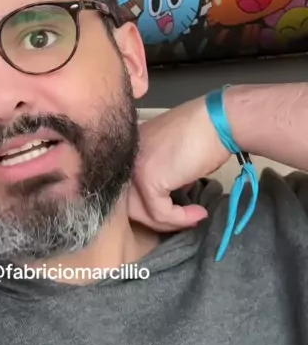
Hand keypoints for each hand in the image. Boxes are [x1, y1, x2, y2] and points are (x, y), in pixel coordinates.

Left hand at [128, 97, 229, 231]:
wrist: (218, 122)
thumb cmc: (205, 134)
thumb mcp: (176, 155)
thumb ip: (166, 172)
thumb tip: (172, 193)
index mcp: (130, 149)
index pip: (128, 187)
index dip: (149, 204)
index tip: (176, 209)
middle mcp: (126, 157)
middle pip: (128, 202)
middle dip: (155, 217)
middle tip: (182, 218)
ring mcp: (135, 167)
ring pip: (140, 212)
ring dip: (169, 222)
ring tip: (193, 217)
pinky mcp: (148, 179)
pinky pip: (160, 212)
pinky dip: (180, 219)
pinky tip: (198, 213)